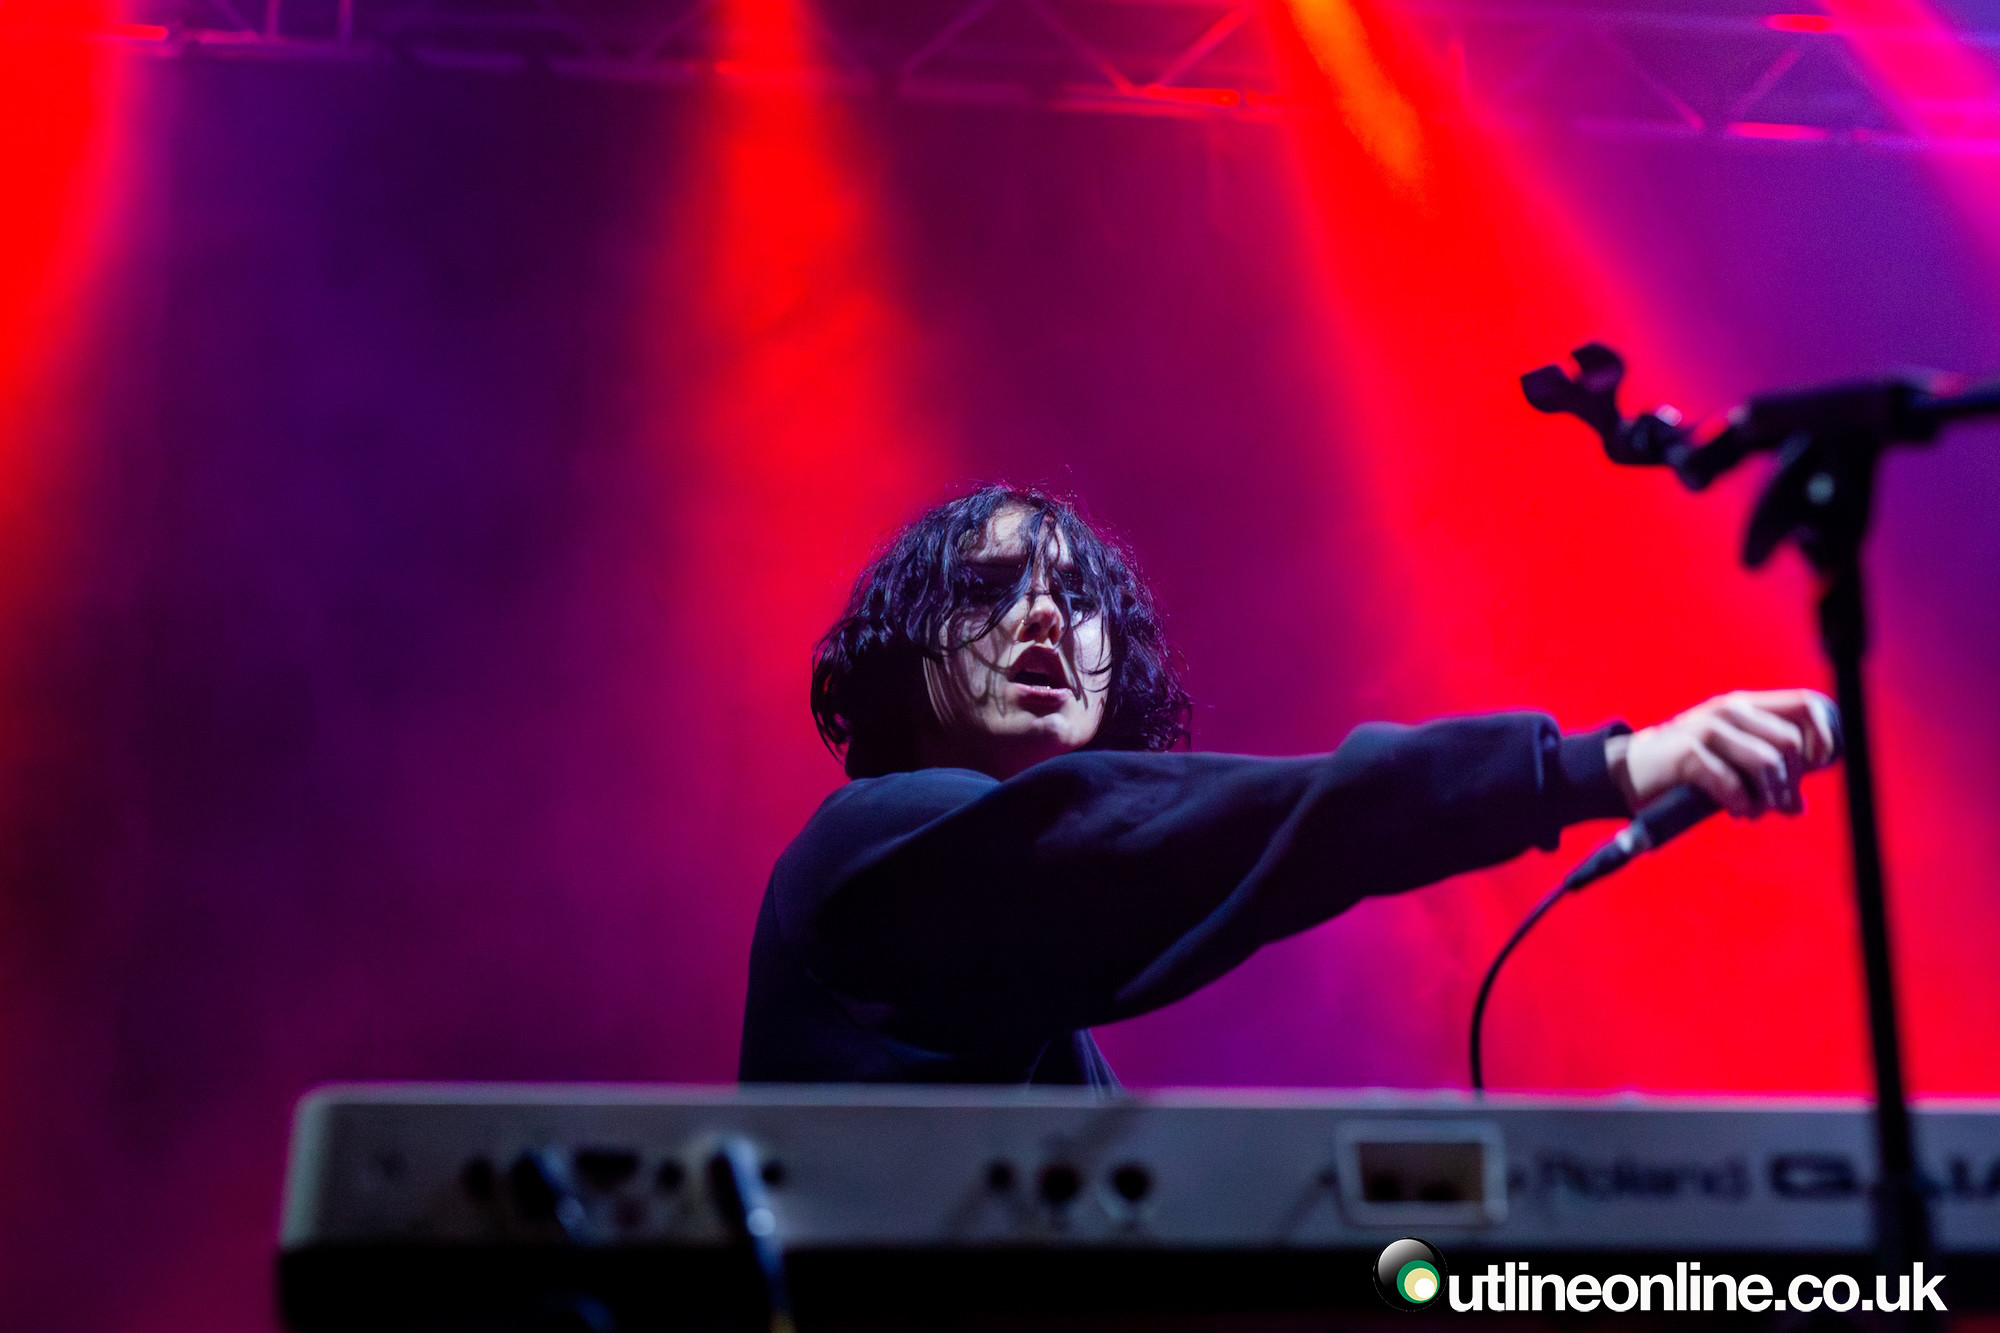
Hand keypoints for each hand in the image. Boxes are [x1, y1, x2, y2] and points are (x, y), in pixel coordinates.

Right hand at [1605, 689, 1838, 817]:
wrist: (1626, 773)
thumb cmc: (1684, 769)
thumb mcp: (1728, 760)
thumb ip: (1765, 771)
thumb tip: (1798, 805)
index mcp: (1745, 706)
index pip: (1807, 705)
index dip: (1824, 737)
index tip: (1816, 768)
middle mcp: (1729, 710)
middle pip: (1791, 743)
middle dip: (1791, 783)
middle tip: (1780, 806)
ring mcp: (1708, 729)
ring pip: (1767, 763)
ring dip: (1768, 798)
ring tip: (1755, 813)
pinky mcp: (1689, 753)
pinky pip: (1733, 784)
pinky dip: (1740, 805)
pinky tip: (1735, 812)